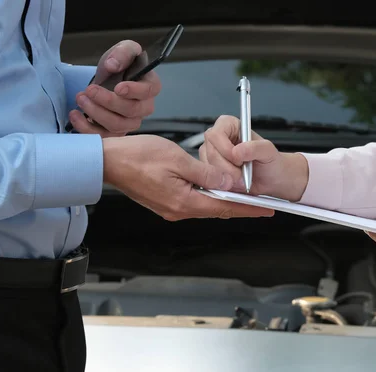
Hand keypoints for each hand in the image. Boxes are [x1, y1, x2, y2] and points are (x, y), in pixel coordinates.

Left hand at [69, 40, 160, 136]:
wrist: (108, 78)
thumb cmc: (120, 65)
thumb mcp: (124, 50)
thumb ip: (123, 53)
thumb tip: (113, 65)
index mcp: (150, 86)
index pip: (148, 92)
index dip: (134, 91)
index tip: (118, 87)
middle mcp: (144, 108)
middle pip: (131, 111)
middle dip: (108, 101)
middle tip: (90, 90)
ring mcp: (130, 123)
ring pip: (117, 126)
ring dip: (96, 113)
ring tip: (81, 99)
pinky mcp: (115, 132)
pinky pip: (103, 137)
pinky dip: (86, 128)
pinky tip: (75, 115)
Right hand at [102, 134, 274, 220]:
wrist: (109, 161)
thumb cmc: (138, 156)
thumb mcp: (179, 160)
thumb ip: (207, 173)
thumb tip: (230, 183)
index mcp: (184, 202)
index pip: (225, 207)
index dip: (248, 208)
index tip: (266, 210)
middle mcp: (178, 210)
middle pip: (217, 209)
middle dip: (240, 206)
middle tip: (260, 203)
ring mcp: (170, 208)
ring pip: (206, 205)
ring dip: (224, 200)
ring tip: (244, 196)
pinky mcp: (165, 202)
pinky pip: (193, 201)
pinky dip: (209, 196)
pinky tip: (216, 189)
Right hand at [199, 115, 307, 200]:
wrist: (271, 179)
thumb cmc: (270, 162)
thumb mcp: (268, 151)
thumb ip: (255, 148)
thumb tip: (237, 151)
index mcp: (230, 126)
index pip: (215, 134)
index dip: (225, 149)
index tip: (238, 160)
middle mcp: (218, 139)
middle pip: (209, 152)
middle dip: (226, 168)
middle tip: (241, 175)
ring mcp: (212, 156)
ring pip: (207, 168)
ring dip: (225, 178)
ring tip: (241, 180)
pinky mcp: (212, 172)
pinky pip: (208, 180)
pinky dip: (221, 185)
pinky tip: (234, 185)